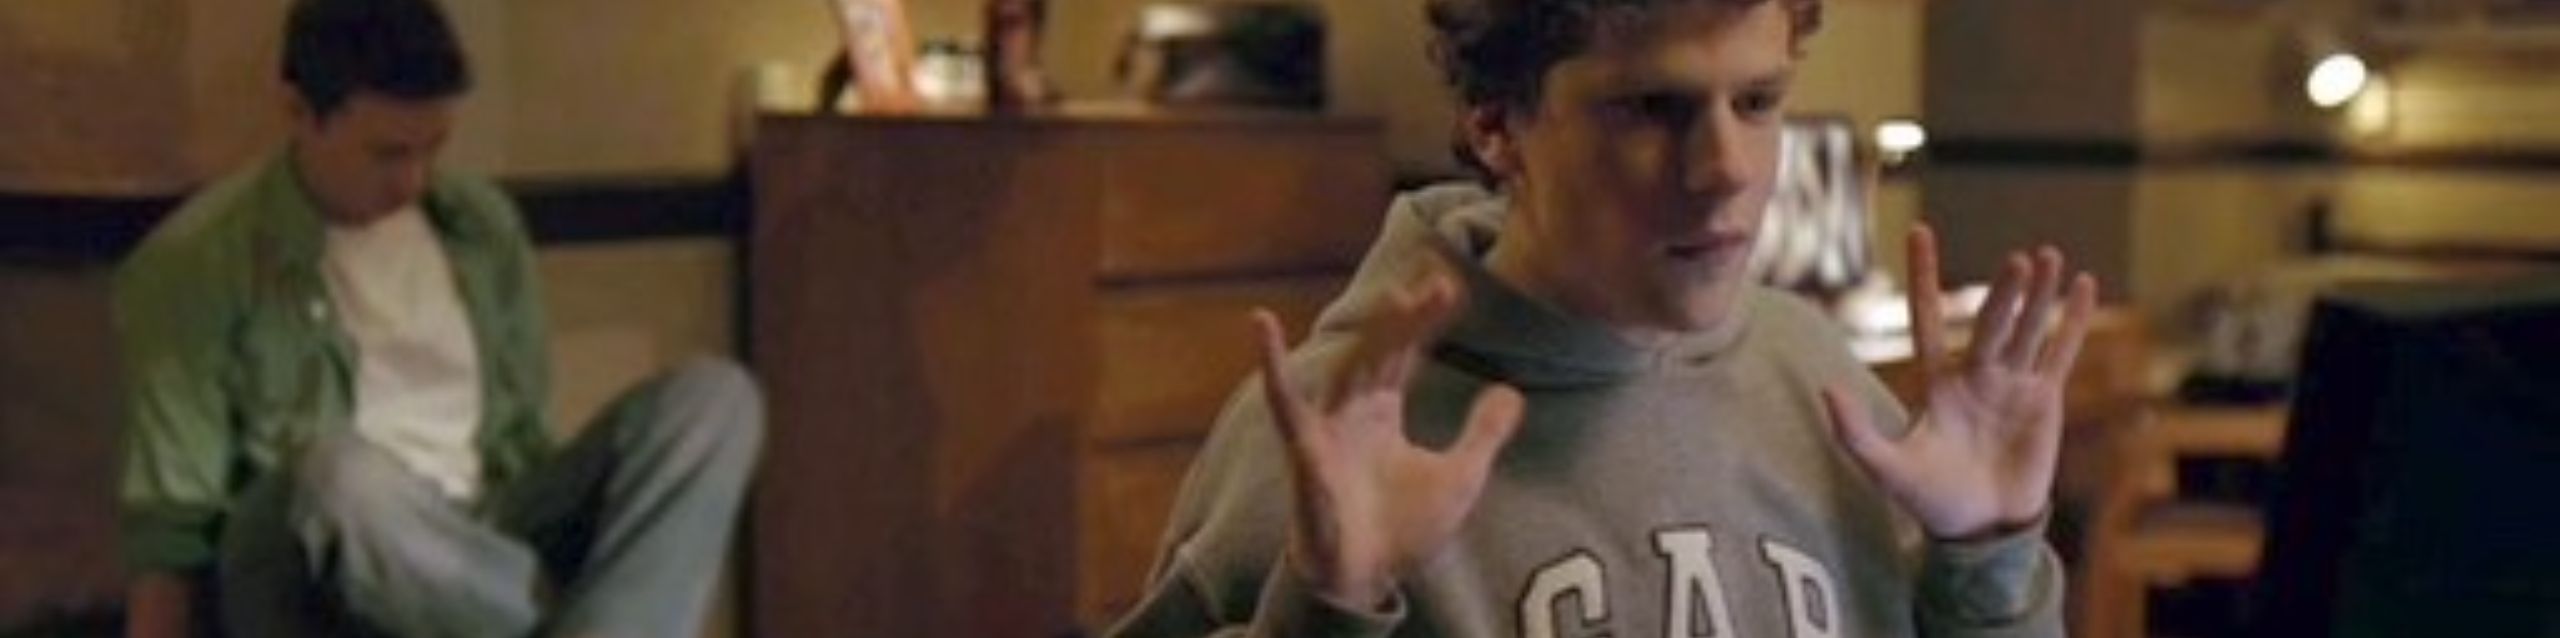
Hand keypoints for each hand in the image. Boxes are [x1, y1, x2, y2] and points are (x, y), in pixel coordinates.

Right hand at [1253, 274, 1525, 608]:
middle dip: (1408, 317)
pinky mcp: (1304, 448)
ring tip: (1399, 299)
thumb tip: (1513, 391)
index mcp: (1381, 411)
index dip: (1425, 319)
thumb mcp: (1459, 475)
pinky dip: (1270, 364)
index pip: (1404, 351)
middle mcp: (1352, 409)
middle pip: (1381, 349)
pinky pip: (1283, 402)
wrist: (1367, 579)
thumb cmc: (1402, 531)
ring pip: (1350, 365)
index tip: (1451, 286)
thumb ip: (1482, 433)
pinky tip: (1261, 323)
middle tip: (1439, 283)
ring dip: (1374, 333)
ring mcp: (1326, 425)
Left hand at [1825, 225, 2097, 539]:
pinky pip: (2060, 353)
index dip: (1923, 276)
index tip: (1920, 231)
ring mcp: (2011, 385)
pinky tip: (2082, 284)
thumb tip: (1824, 390)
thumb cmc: (1930, 499)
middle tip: (2019, 261)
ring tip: (2048, 255)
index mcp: (1936, 381)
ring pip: (2027, 330)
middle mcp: (1975, 374)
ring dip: (2039, 296)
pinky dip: (2071, 321)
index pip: (1928, 317)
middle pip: (1992, 323)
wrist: (1980, 529)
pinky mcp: (2043, 400)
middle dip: (2005, 294)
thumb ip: (1854, 432)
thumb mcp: (1886, 467)